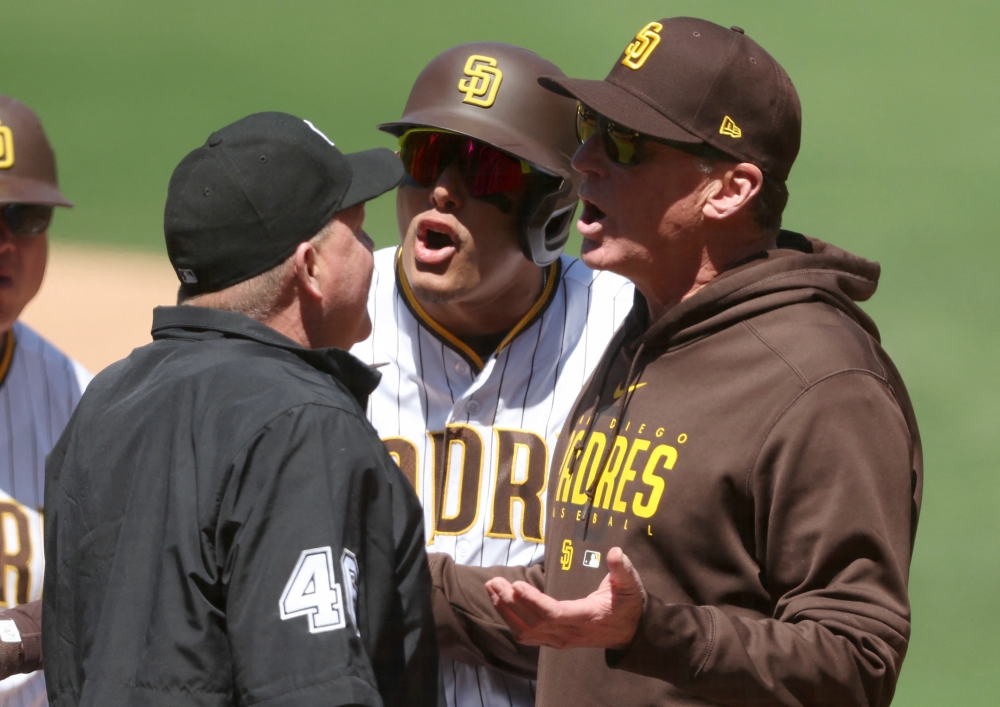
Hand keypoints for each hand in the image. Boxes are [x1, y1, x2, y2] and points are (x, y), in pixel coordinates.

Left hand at [484, 547, 644, 649]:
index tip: (516, 585)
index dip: (533, 602)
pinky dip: (510, 619)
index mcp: (586, 618)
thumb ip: (622, 570)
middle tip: (495, 581)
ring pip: (526, 631)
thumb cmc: (628, 606)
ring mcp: (560, 640)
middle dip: (510, 603)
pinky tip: (500, 603)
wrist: (631, 633)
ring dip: (505, 611)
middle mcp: (569, 633)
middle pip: (533, 622)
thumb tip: (616, 551)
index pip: (554, 614)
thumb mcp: (631, 586)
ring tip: (491, 588)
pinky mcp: (555, 640)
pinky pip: (527, 634)